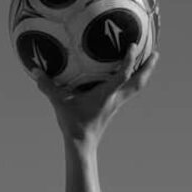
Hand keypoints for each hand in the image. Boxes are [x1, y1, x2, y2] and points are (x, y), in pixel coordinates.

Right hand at [29, 46, 157, 144]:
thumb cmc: (73, 124)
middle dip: (148, 67)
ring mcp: (116, 103)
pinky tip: (129, 74)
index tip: (134, 45)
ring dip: (144, 73)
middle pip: (139, 82)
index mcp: (106, 95)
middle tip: (156, 52)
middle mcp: (115, 98)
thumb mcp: (59, 103)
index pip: (123, 75)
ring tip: (150, 60)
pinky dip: (132, 80)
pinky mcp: (113, 107)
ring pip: (136, 87)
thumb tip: (35, 70)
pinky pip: (128, 90)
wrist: (82, 145)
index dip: (130, 60)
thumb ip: (47, 86)